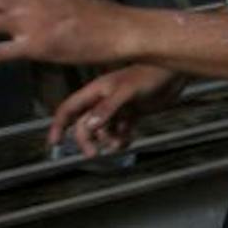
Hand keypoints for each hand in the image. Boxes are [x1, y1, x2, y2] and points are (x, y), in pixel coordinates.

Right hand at [50, 64, 182, 155]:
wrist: (173, 74)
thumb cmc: (150, 75)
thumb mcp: (126, 92)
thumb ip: (108, 108)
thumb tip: (90, 125)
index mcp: (96, 91)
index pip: (69, 109)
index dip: (59, 125)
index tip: (55, 142)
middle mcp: (103, 100)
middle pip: (85, 125)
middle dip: (87, 140)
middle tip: (94, 153)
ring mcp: (118, 107)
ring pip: (104, 130)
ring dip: (108, 141)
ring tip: (120, 144)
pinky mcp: (132, 113)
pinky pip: (120, 131)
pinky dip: (122, 139)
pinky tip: (129, 140)